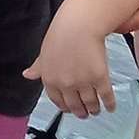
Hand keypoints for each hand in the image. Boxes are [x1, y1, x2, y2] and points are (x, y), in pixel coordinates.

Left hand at [25, 0, 119, 117]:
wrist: (79, 25)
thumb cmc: (61, 34)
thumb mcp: (44, 52)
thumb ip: (38, 67)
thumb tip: (27, 75)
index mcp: (50, 79)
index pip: (57, 100)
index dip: (65, 107)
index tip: (70, 109)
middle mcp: (65, 84)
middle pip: (74, 106)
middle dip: (80, 112)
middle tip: (85, 113)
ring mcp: (83, 83)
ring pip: (90, 103)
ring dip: (94, 110)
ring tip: (96, 110)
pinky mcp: (100, 78)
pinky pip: (106, 96)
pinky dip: (109, 104)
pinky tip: (111, 107)